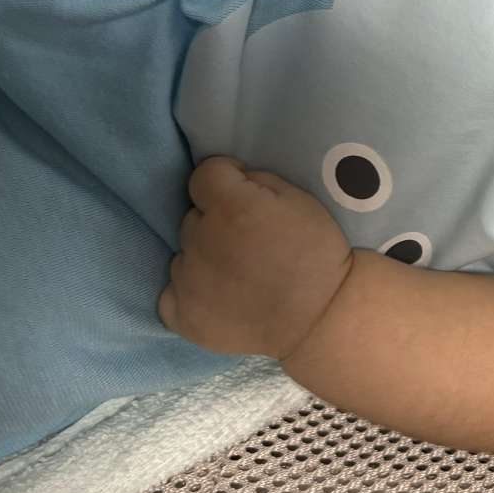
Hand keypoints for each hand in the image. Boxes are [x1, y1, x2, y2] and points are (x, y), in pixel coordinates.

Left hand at [158, 156, 356, 360]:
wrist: (324, 317)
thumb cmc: (319, 254)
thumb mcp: (300, 200)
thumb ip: (259, 182)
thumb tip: (235, 183)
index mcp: (230, 208)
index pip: (204, 175)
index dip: (227, 178)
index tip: (244, 190)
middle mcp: (200, 241)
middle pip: (194, 218)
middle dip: (216, 222)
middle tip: (249, 242)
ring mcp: (187, 282)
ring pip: (183, 256)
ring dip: (203, 258)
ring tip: (238, 276)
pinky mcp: (184, 316)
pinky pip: (170, 295)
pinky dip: (187, 293)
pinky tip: (214, 298)